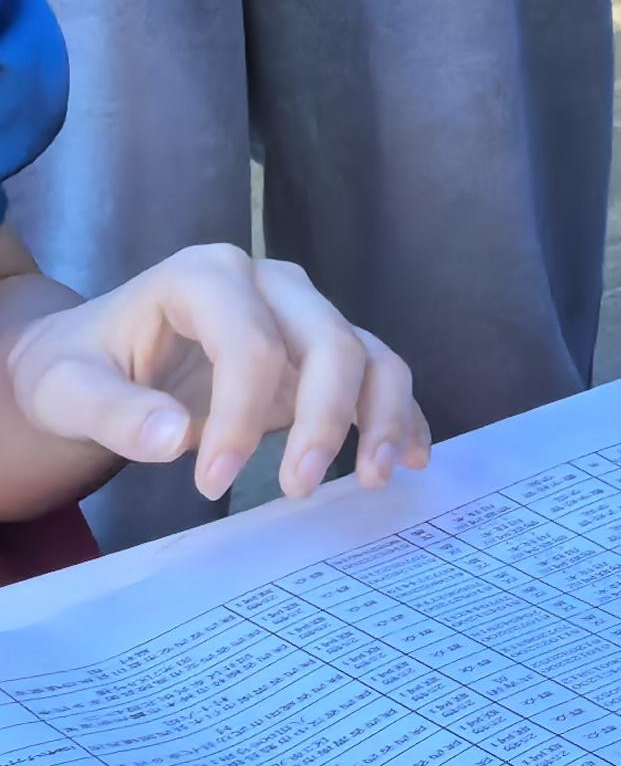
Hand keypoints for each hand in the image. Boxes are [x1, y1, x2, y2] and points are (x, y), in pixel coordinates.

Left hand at [5, 247, 429, 501]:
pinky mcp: (322, 351)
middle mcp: (271, 283)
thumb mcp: (67, 390)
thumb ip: (113, 413)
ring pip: (370, 353)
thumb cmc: (81, 368)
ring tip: (372, 479)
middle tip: (296, 489)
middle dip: (326, 419)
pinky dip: (401, 414)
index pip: (250, 344)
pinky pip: (379, 373)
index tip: (210, 485)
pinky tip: (409, 457)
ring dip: (382, 416)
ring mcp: (304, 314)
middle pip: (329, 341)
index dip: (240, 417)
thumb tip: (175, 440)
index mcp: (206, 277)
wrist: (96, 358)